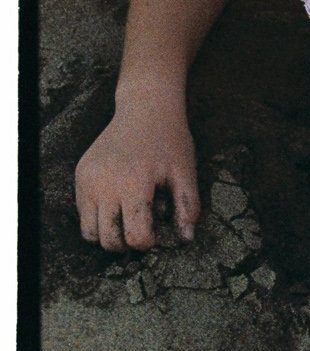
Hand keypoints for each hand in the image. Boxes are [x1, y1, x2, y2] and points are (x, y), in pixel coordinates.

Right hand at [75, 97, 199, 250]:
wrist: (145, 107)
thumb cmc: (169, 140)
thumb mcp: (186, 171)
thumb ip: (188, 206)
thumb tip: (187, 238)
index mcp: (134, 184)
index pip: (135, 237)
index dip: (148, 242)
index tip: (156, 232)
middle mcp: (106, 184)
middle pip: (109, 241)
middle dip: (127, 243)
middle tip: (141, 227)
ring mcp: (89, 180)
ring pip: (89, 233)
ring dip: (108, 234)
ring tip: (126, 219)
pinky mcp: (80, 175)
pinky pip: (82, 213)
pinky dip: (96, 217)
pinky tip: (115, 202)